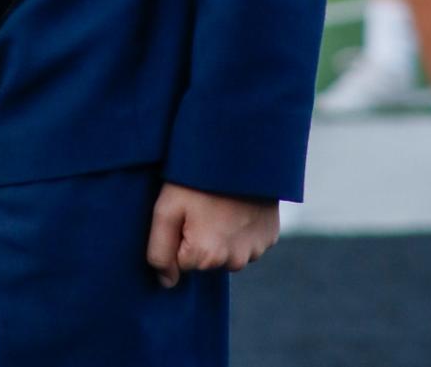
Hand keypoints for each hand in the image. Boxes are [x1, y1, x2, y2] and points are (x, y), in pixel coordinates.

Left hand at [146, 183, 279, 287]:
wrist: (240, 149)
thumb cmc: (197, 177)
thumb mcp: (166, 209)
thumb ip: (159, 251)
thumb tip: (166, 282)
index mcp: (207, 257)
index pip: (182, 263)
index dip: (179, 235)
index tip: (185, 212)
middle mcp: (234, 262)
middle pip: (207, 260)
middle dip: (201, 237)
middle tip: (202, 205)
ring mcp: (256, 250)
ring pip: (229, 251)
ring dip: (223, 235)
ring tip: (220, 203)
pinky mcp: (270, 237)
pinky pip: (249, 241)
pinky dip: (242, 228)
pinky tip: (238, 204)